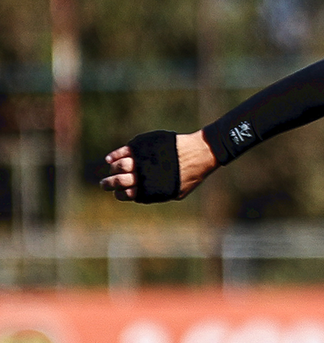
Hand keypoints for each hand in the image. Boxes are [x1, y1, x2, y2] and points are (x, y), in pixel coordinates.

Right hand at [99, 131, 217, 201]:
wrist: (200, 153)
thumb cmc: (192, 174)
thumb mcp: (177, 191)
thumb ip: (160, 195)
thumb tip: (144, 196)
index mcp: (150, 189)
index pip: (126, 194)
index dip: (119, 194)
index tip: (117, 192)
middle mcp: (144, 175)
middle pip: (119, 180)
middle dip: (108, 184)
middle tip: (104, 184)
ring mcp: (142, 160)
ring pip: (119, 166)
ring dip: (112, 169)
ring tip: (112, 169)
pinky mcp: (143, 146)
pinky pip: (123, 151)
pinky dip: (114, 155)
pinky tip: (110, 159)